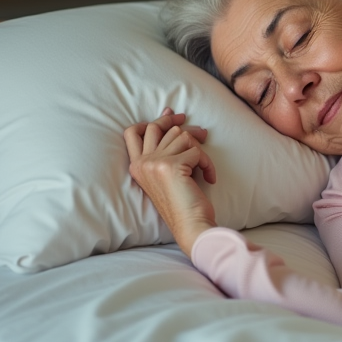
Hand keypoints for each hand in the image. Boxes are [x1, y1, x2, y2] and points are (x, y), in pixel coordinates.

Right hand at [123, 107, 217, 255]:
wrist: (190, 226)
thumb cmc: (183, 203)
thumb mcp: (165, 175)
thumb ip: (164, 152)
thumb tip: (175, 122)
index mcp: (136, 167)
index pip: (132, 132)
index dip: (153, 121)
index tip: (170, 115)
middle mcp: (142, 163)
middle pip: (157, 127)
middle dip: (180, 125)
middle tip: (201, 132)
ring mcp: (155, 163)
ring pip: (182, 136)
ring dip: (199, 150)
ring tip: (204, 167)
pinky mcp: (172, 165)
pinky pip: (197, 150)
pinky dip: (208, 163)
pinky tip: (209, 178)